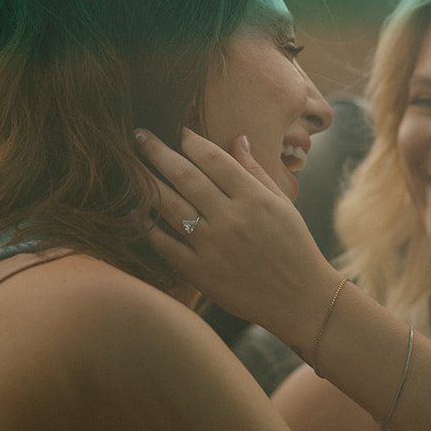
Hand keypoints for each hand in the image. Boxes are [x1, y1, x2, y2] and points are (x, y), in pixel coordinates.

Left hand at [135, 128, 342, 348]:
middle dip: (157, 151)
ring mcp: (213, 247)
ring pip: (170, 206)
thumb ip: (256, 171)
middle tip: (138, 134)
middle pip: (185, 176)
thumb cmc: (295, 248)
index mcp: (254, 199)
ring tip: (129, 165)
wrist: (301, 300)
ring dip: (145, 183)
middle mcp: (231, 218)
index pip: (213, 159)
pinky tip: (134, 211)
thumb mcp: (283, 204)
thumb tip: (237, 138)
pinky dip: (146, 227)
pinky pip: (165, 245)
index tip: (177, 130)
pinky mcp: (200, 273)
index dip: (191, 140)